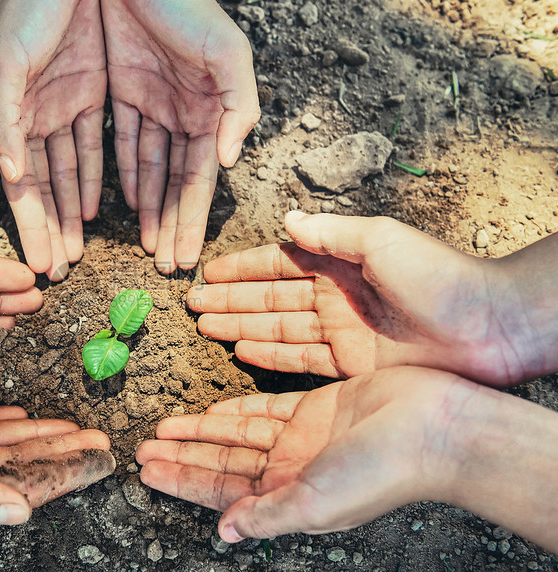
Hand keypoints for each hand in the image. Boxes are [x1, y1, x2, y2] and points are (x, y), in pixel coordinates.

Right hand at [0, 0, 106, 280]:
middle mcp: (35, 117)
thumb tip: (9, 173)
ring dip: (73, 211)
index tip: (38, 267)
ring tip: (77, 250)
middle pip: (45, 188)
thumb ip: (2, 120)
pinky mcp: (92, 89)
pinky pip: (95, 144)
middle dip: (51, 230)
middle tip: (58, 272)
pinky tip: (96, 206)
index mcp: (11, 116)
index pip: (22, 187)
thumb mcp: (6, 63)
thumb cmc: (26, 9)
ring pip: (70, 172)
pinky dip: (95, 175)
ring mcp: (64, 105)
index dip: (31, 228)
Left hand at [101, 0, 259, 272]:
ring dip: (148, 206)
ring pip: (148, 168)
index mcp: (210, 111)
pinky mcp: (123, 90)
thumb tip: (229, 161)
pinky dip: (123, 172)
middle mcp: (184, 114)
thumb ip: (237, 107)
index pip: (199, 179)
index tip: (186, 258)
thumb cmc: (187, 4)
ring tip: (145, 244)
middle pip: (175, 182)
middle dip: (171, 223)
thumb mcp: (227, 53)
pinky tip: (123, 202)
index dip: (192, 219)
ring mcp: (153, 104)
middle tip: (164, 265)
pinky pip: (122, 142)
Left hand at [136, 367, 473, 541]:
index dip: (183, 482)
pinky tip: (208, 410)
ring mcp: (302, 439)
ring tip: (163, 427)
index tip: (148, 473)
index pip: (221, 492)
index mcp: (289, 498)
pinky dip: (235, 409)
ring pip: (237, 435)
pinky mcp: (316, 409)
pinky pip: (265, 409)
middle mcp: (291, 471)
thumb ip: (267, 515)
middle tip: (143, 447)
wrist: (435, 428)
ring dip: (199, 431)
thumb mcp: (314, 501)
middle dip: (182, 456)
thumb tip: (224, 532)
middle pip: (222, 463)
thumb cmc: (381, 472)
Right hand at [187, 211, 542, 386]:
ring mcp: (341, 330)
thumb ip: (330, 232)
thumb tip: (287, 220)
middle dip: (229, 299)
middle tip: (191, 303)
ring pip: (277, 328)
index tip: (207, 271)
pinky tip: (243, 351)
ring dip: (240, 326)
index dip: (241, 268)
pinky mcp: (351, 363)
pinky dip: (270, 355)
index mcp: (339, 261)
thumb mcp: (381, 240)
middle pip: (269, 297)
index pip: (277, 262)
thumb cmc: (440, 277)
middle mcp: (334, 295)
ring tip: (205, 325)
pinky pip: (300, 358)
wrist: (488, 328)